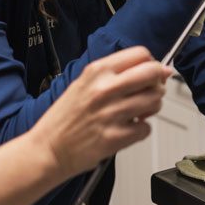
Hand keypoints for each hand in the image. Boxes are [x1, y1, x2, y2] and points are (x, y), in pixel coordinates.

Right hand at [29, 47, 172, 179]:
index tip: (151, 72)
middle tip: (151, 91)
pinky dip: (141, 129)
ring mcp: (110, 113)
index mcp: (97, 71)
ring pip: (155, 100)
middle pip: (153, 73)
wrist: (46, 150)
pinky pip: (146, 128)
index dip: (151, 63)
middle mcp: (104, 89)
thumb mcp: (84, 83)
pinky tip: (128, 128)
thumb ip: (117, 73)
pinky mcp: (115, 137)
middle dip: (158, 82)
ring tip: (138, 111)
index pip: (141, 54)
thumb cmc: (65, 119)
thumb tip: (157, 69)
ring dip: (152, 107)